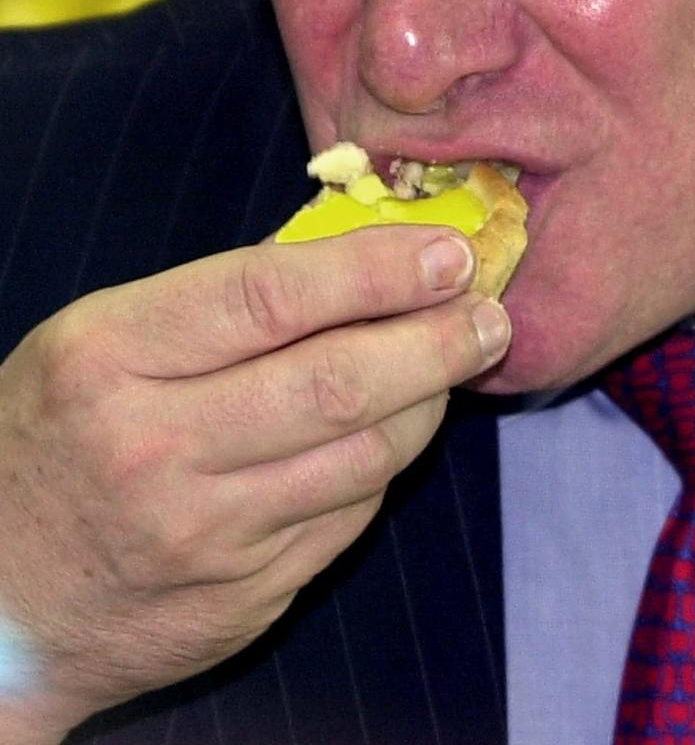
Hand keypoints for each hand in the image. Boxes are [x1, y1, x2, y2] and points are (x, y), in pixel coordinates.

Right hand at [0, 225, 507, 738]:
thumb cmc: (52, 438)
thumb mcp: (99, 342)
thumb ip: (212, 304)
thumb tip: (354, 257)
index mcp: (110, 358)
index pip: (269, 297)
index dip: (374, 269)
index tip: (444, 252)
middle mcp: (156, 448)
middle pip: (335, 381)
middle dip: (434, 338)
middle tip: (487, 311)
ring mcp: (204, 535)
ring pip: (360, 455)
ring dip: (428, 400)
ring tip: (459, 356)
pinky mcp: (242, 597)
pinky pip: (347, 517)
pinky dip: (385, 463)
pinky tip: (398, 427)